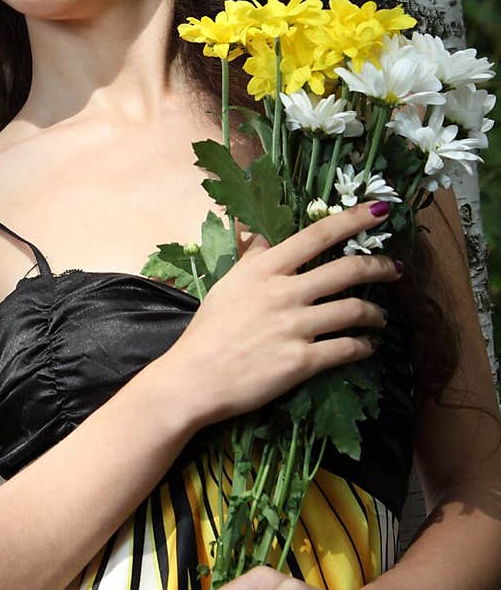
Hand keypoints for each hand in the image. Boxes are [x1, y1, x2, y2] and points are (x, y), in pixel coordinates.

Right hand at [168, 199, 401, 428]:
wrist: (194, 378)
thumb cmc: (208, 331)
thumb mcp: (227, 284)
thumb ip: (251, 258)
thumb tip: (261, 236)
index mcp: (264, 269)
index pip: (317, 235)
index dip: (353, 219)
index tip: (379, 211)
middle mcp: (283, 292)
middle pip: (346, 270)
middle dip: (379, 266)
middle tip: (395, 269)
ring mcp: (294, 327)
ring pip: (353, 310)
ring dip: (375, 313)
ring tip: (380, 317)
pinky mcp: (301, 361)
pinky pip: (346, 348)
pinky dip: (364, 346)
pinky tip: (368, 346)